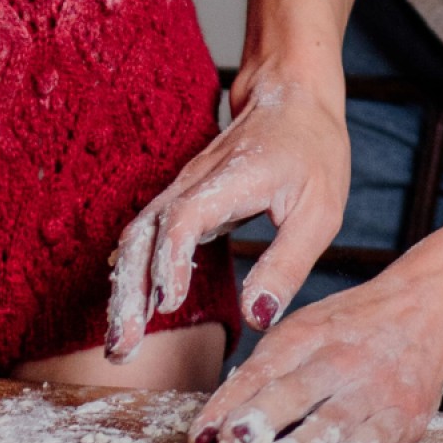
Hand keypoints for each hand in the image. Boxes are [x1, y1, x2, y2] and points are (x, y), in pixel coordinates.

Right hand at [106, 68, 352, 361]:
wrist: (293, 97)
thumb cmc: (312, 151)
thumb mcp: (320, 211)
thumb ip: (287, 264)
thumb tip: (258, 316)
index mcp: (231, 179)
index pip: (184, 218)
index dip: (171, 261)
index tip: (168, 304)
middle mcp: (194, 182)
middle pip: (144, 233)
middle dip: (129, 290)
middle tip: (124, 345)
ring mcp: (183, 189)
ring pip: (138, 237)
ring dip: (125, 288)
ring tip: (122, 343)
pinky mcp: (183, 200)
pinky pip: (147, 237)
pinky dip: (135, 273)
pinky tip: (130, 310)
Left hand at [191, 247, 442, 442]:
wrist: (429, 307)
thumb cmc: (351, 329)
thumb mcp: (304, 334)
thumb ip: (260, 377)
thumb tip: (210, 427)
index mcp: (304, 336)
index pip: (260, 372)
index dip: (229, 404)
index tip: (202, 436)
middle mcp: (337, 359)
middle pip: (295, 390)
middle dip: (264, 417)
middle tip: (235, 441)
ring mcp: (373, 386)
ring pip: (335, 418)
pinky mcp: (404, 412)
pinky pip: (378, 435)